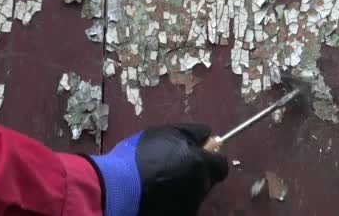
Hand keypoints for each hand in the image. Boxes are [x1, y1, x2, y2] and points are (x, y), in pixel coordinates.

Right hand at [87, 123, 228, 215]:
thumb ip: (193, 132)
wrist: (117, 187)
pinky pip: (179, 205)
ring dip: (182, 186)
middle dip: (195, 172)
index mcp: (200, 165)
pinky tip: (154, 193)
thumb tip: (208, 134)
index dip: (211, 158)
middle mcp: (199, 188)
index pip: (221, 165)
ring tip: (159, 179)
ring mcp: (188, 206)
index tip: (197, 154)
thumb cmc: (140, 155)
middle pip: (207, 180)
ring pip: (192, 194)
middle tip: (173, 165)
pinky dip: (170, 199)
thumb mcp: (167, 132)